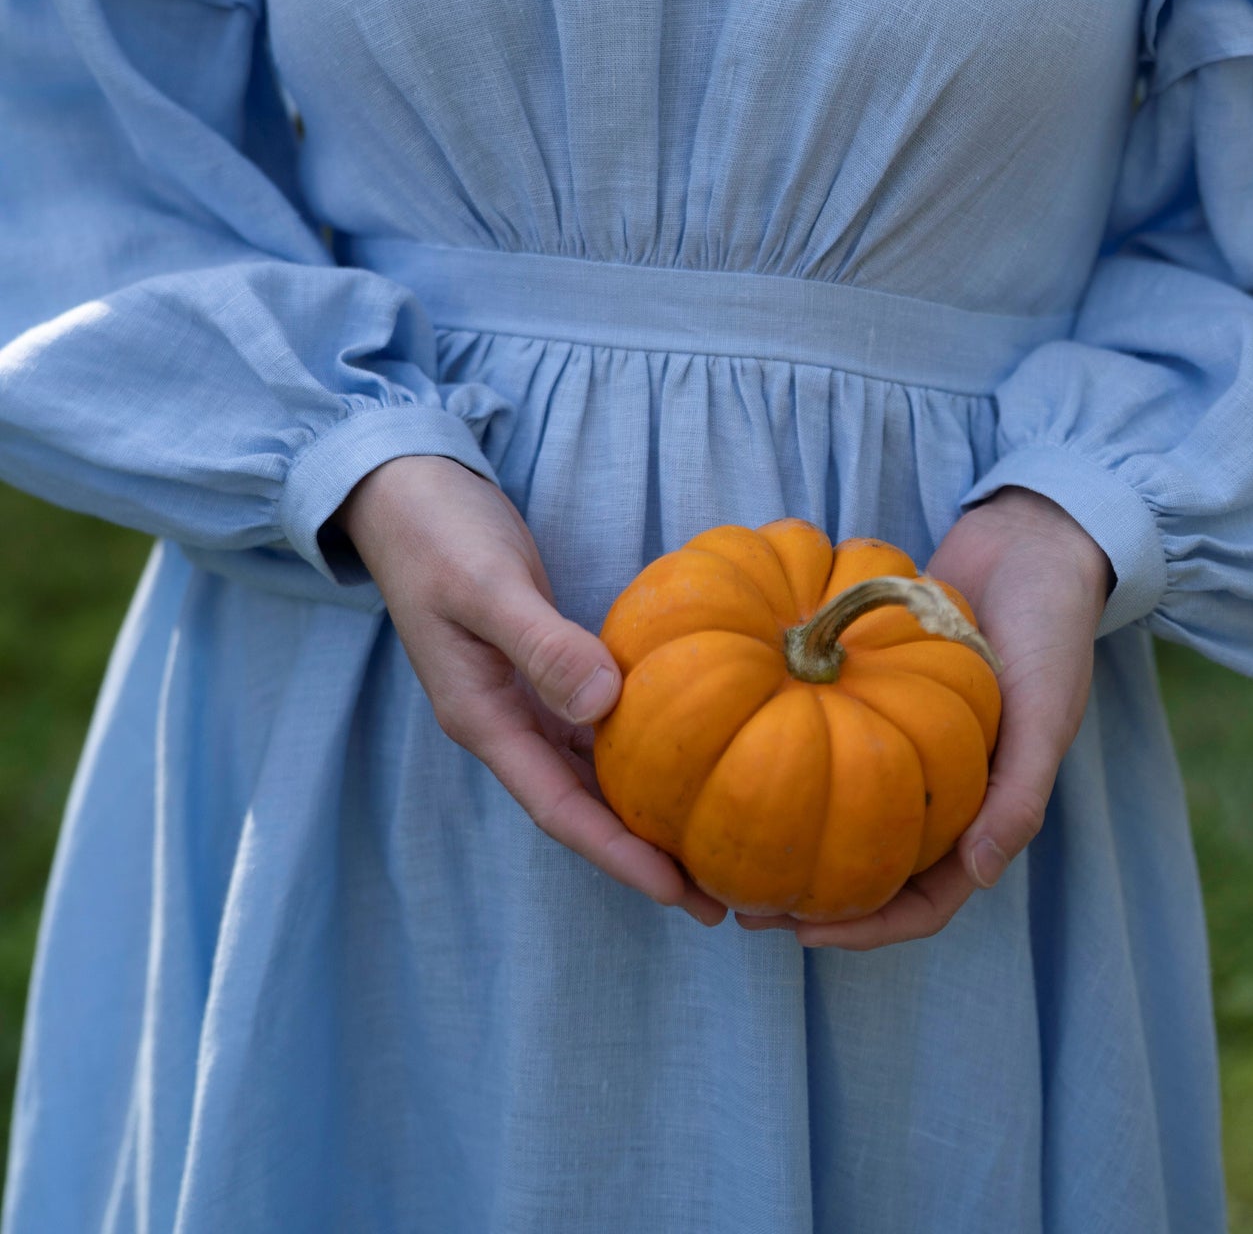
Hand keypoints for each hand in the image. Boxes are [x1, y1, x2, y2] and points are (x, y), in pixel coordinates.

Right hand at [332, 455, 726, 926]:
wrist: (404, 488)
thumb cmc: (438, 533)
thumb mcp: (486, 585)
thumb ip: (541, 644)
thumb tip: (604, 705)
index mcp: (482, 718)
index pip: (558, 809)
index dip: (617, 854)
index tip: (678, 891)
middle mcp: (504, 721)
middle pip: (580, 808)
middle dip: (643, 854)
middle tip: (718, 894)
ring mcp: (520, 697)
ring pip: (590, 772)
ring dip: (644, 810)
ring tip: (711, 843)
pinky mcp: (541, 666)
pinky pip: (594, 726)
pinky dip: (636, 748)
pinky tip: (685, 756)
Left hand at [735, 487, 1111, 949]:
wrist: (1033, 540)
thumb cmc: (1052, 627)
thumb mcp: (1048, 710)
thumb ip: (1019, 793)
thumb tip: (979, 875)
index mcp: (982, 808)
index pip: (924, 899)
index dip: (866, 929)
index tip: (801, 930)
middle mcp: (935, 784)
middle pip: (867, 866)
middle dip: (807, 894)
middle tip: (738, 901)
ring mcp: (898, 736)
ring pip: (839, 805)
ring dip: (784, 826)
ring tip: (717, 840)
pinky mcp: (870, 687)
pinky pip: (825, 730)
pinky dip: (784, 741)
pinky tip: (733, 737)